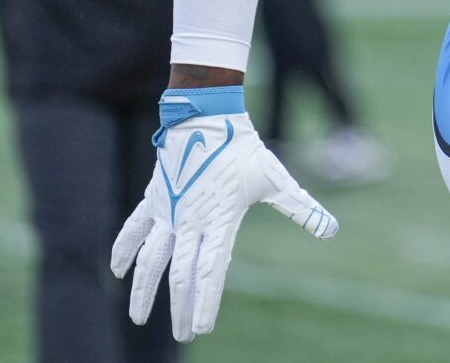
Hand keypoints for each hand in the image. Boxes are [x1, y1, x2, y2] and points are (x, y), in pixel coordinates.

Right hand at [111, 87, 337, 341]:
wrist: (206, 115)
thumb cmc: (244, 148)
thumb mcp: (277, 179)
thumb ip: (303, 209)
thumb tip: (332, 230)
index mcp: (220, 221)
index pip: (210, 272)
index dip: (204, 302)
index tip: (200, 328)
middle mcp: (190, 222)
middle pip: (180, 274)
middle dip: (180, 307)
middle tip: (181, 334)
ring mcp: (169, 211)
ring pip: (151, 259)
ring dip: (144, 290)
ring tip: (138, 317)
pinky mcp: (154, 198)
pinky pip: (134, 228)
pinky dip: (124, 250)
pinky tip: (117, 271)